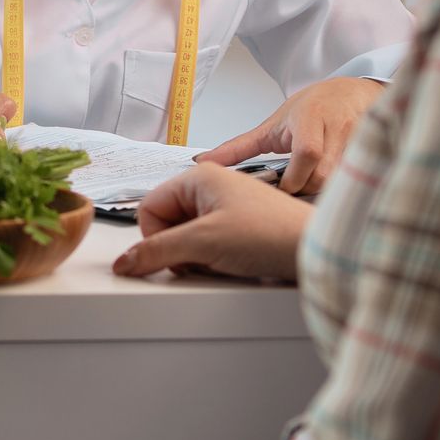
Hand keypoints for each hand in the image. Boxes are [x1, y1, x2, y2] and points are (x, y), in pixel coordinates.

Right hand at [114, 162, 311, 282]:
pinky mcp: (241, 226)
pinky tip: (231, 263)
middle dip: (177, 248)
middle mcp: (213, 186)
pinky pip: (209, 243)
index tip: (172, 255)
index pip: (150, 207)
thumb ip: (157, 252)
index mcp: (200, 176)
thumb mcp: (203, 243)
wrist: (315, 250)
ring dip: (195, 256)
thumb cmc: (269, 233)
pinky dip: (212, 258)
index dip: (154, 237)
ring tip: (220, 261)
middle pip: (167, 221)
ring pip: (187, 235)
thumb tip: (124, 262)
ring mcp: (228, 206)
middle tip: (199, 259)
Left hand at [197, 77, 383, 195]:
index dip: (293, 179)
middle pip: (323, 175)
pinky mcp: (373, 152)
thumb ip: (239, 147)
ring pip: (340, 182)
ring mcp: (360, 139)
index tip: (281, 190)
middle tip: (293, 192)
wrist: (354, 92)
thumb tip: (203, 162)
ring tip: (310, 189)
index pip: (306, 154)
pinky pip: (357, 182)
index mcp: (310, 118)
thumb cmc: (314, 107)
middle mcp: (338, 127)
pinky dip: (340, 192)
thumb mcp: (273, 124)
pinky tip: (330, 190)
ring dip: (322, 193)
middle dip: (305, 190)